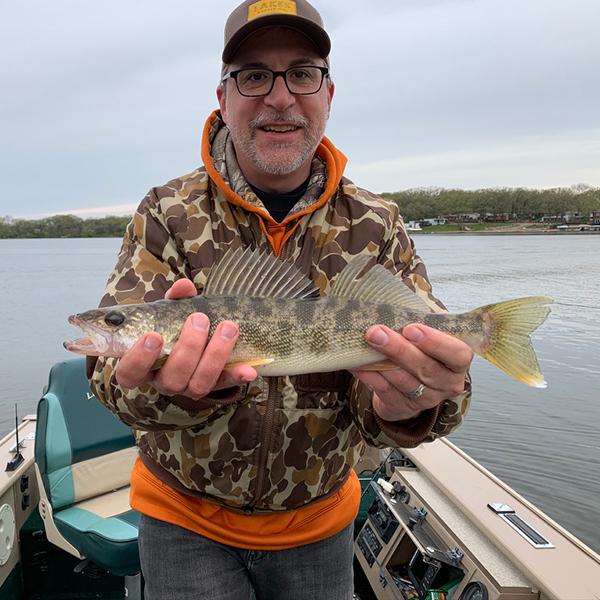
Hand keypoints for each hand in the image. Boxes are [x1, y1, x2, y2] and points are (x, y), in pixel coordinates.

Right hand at [115, 278, 256, 396]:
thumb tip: (183, 287)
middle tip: (199, 319)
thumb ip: (174, 299)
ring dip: (214, 355)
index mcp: (143, 366)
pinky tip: (249, 368)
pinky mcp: (214, 387)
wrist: (195, 337)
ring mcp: (188, 388)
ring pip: (198, 384)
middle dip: (187, 348)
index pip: (129, 373)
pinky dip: (237, 376)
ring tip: (227, 327)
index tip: (153, 335)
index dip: (139, 358)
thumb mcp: (169, 310)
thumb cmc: (173, 324)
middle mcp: (163, 381)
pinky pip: (225, 385)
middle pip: (171, 378)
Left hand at [351, 324, 472, 421]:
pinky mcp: (403, 407)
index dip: (436, 342)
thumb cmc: (423, 350)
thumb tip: (393, 306)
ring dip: (381, 362)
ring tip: (366, 343)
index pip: (457, 355)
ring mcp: (426, 399)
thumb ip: (420, 324)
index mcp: (458, 363)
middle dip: (399, 349)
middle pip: (426, 368)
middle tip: (377, 332)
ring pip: (404, 381)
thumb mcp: (429, 336)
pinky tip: (357, 363)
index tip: (411, 328)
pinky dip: (369, 375)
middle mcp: (447, 383)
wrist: (413, 381)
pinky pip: (384, 390)